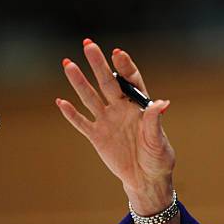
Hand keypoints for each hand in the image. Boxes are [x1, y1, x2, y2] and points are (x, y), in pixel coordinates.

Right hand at [56, 38, 175, 214]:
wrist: (146, 179)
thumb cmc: (158, 157)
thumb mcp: (158, 140)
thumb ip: (155, 121)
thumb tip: (162, 103)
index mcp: (139, 105)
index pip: (130, 80)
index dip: (124, 66)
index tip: (117, 53)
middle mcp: (121, 108)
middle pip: (107, 81)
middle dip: (97, 63)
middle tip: (88, 44)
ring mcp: (107, 121)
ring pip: (90, 97)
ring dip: (79, 81)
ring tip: (68, 63)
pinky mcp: (97, 137)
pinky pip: (82, 122)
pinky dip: (71, 113)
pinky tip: (60, 101)